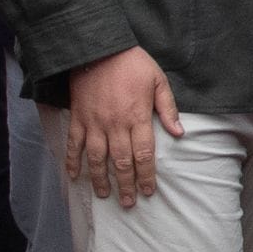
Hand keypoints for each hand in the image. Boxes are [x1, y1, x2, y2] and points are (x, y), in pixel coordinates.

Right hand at [65, 46, 183, 208]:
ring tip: (104, 195)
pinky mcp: (78, 118)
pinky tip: (74, 177)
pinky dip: (73, 162)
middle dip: (126, 185)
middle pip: (121, 162)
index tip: (149, 191)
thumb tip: (179, 133)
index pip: (144, 154)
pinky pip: (74, 145)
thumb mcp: (158, 80)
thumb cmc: (133, 63)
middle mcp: (115, 125)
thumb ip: (168, 109)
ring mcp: (94, 123)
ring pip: (96, 159)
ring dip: (100, 179)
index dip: (147, 175)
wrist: (98, 48)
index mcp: (137, 117)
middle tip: (129, 203)